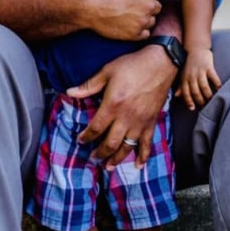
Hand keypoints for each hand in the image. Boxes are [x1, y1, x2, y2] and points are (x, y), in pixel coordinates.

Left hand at [67, 45, 175, 168]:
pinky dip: (143, 157)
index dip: (86, 137)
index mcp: (113, 105)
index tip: (80, 141)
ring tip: (108, 166)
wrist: (159, 64)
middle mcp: (127, 118)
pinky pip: (147, 144)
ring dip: (117, 159)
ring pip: (127, 147)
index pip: (96, 128)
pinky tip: (138, 166)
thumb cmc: (131, 65)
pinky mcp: (152, 123)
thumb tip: (69, 92)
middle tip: (92, 158)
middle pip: (110, 142)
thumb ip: (88, 85)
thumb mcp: (106, 72)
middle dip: (100, 153)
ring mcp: (141, 123)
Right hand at [82, 0, 161, 40]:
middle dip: (147, 6)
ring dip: (143, 19)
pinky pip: (144, 34)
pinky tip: (127, 24)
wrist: (88, 3)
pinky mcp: (135, 34)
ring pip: (151, 21)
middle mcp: (150, 5)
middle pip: (156, 7)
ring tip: (128, 16)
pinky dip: (139, 30)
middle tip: (132, 6)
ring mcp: (143, 21)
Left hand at [176, 48, 220, 109]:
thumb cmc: (189, 64)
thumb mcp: (183, 74)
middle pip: (196, 92)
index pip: (185, 93)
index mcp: (184, 78)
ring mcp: (200, 72)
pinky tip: (220, 90)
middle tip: (206, 107)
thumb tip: (176, 96)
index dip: (188, 101)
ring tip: (213, 101)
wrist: (196, 49)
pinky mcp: (209, 67)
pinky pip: (214, 78)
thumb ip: (180, 86)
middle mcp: (191, 76)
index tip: (193, 108)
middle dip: (201, 101)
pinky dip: (218, 85)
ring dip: (209, 96)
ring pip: (205, 87)